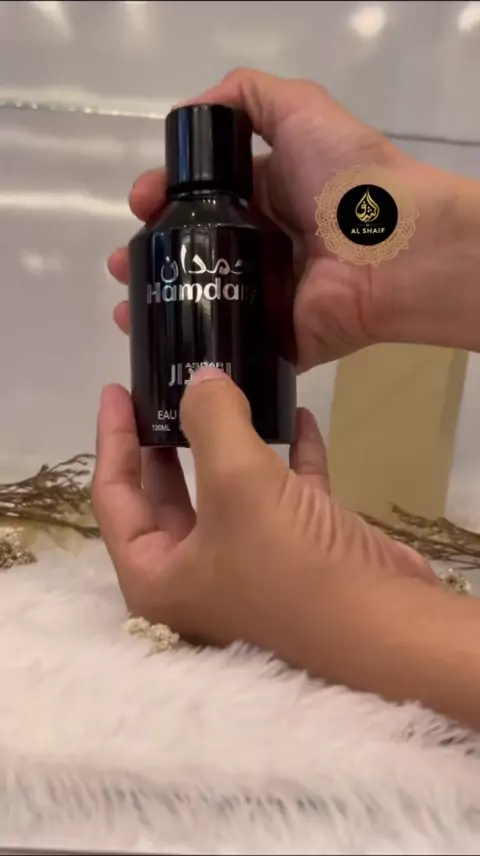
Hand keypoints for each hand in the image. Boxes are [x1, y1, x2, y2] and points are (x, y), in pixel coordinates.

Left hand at [92, 367, 436, 693]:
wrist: (389, 628)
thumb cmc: (290, 563)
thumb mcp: (237, 481)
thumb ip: (210, 420)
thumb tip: (201, 379)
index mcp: (158, 578)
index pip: (114, 497)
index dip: (113, 438)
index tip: (118, 388)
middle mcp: (197, 579)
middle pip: (167, 497)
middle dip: (166, 440)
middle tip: (166, 388)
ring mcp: (250, 569)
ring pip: (226, 493)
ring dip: (230, 443)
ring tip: (224, 392)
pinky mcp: (300, 556)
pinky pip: (283, 495)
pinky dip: (288, 456)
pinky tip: (297, 417)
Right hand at [108, 68, 479, 366]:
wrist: (394, 249)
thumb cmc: (346, 178)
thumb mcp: (300, 109)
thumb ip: (249, 96)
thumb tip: (192, 110)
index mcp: (271, 195)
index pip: (206, 196)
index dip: (166, 197)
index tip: (140, 204)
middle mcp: (267, 245)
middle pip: (198, 250)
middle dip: (153, 251)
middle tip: (124, 260)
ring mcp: (271, 295)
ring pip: (205, 299)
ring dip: (160, 299)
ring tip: (126, 303)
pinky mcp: (279, 339)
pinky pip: (231, 344)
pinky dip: (193, 345)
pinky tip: (155, 339)